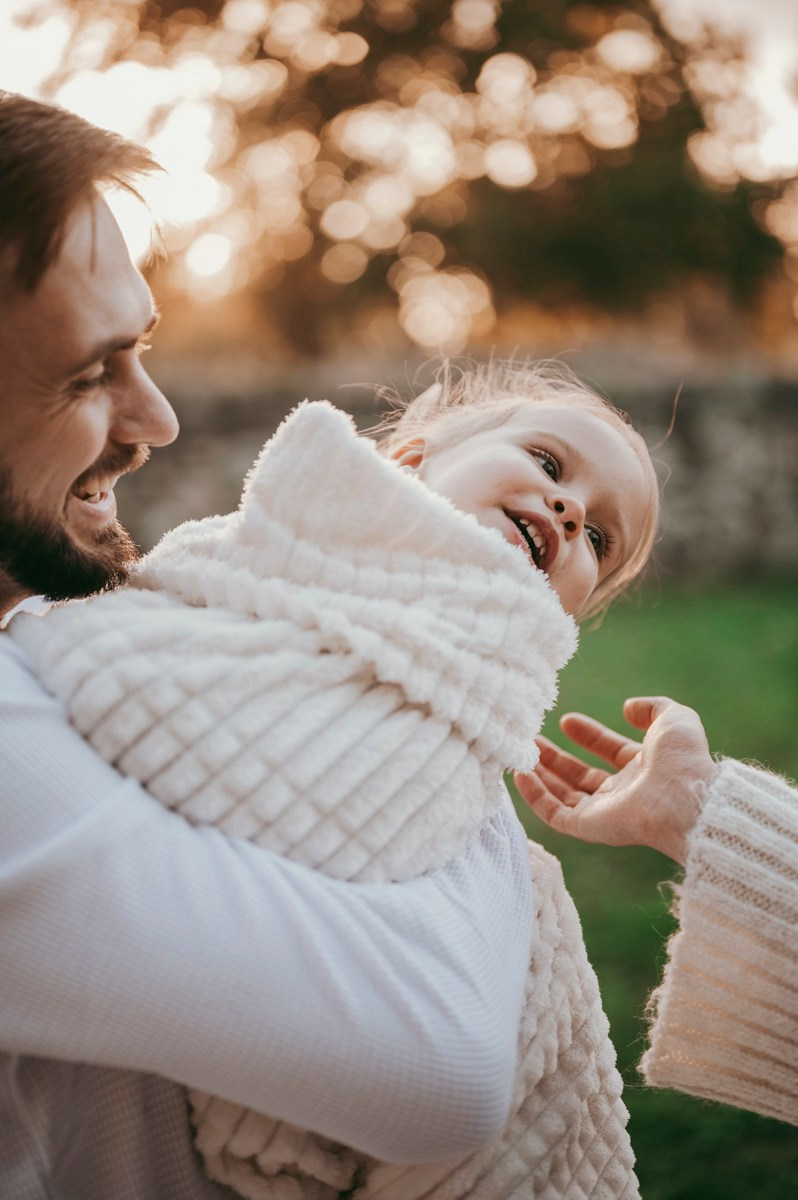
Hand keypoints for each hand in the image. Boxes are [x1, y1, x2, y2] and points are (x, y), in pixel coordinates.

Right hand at [514, 697, 718, 864]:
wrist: (684, 796)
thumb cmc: (683, 759)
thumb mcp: (674, 719)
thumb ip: (652, 707)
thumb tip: (627, 707)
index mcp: (643, 769)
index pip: (610, 752)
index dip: (589, 736)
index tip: (566, 720)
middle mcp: (623, 792)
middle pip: (582, 776)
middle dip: (557, 758)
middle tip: (533, 740)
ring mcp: (604, 811)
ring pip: (564, 796)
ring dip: (541, 776)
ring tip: (520, 755)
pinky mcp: (588, 826)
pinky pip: (554, 814)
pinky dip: (535, 797)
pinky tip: (520, 775)